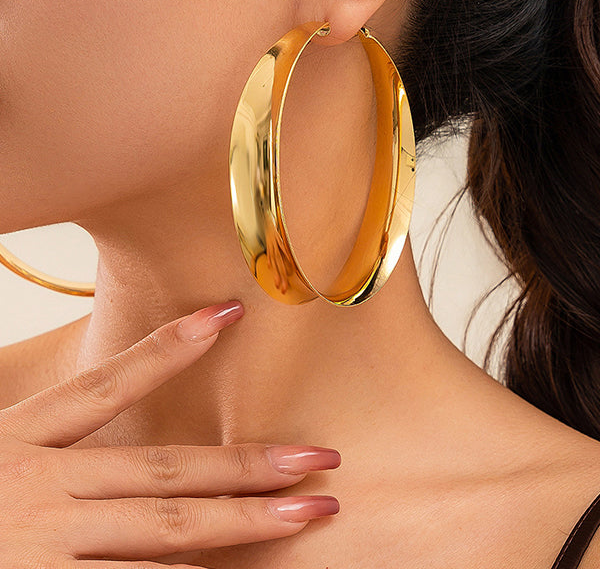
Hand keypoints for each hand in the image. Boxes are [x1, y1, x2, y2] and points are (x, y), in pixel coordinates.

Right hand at [0, 301, 340, 567]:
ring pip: (158, 531)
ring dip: (237, 525)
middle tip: (319, 457)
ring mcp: (38, 547)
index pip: (106, 383)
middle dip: (245, 464)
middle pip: (160, 471)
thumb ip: (40, 429)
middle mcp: (36, 488)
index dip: (169, 347)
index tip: (228, 314)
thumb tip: (91, 425)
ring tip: (306, 513)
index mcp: (16, 443)